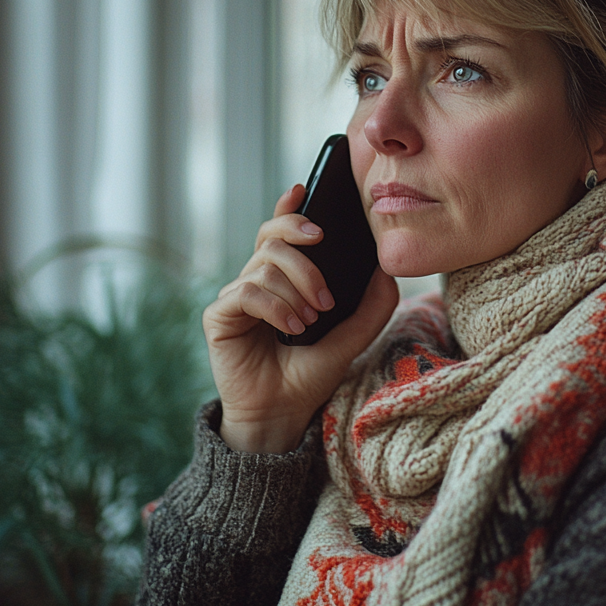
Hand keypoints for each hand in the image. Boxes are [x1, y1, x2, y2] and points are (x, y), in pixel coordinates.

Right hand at [203, 184, 398, 452]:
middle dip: (304, 254)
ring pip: (265, 264)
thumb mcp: (351, 338)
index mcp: (283, 279)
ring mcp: (235, 297)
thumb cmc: (310, 375)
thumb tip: (386, 270)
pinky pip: (247, 291)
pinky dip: (276, 307)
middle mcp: (256, 281)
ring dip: (296, 291)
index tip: (303, 190)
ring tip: (310, 321)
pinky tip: (292, 329)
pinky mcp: (219, 316)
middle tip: (326, 291)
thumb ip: (372, 307)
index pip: (280, 231)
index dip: (288, 207)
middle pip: (272, 237)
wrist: (282, 415)